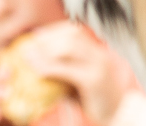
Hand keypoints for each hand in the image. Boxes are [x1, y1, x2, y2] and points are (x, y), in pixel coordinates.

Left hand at [13, 22, 137, 125]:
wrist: (117, 115)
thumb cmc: (96, 101)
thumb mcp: (81, 83)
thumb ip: (66, 73)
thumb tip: (39, 67)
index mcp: (98, 53)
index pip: (76, 31)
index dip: (55, 30)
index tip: (37, 34)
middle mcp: (100, 55)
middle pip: (72, 36)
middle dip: (48, 37)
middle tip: (29, 44)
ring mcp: (98, 66)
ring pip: (69, 48)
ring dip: (46, 50)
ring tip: (28, 56)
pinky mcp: (93, 80)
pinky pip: (68, 70)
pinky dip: (50, 68)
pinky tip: (37, 71)